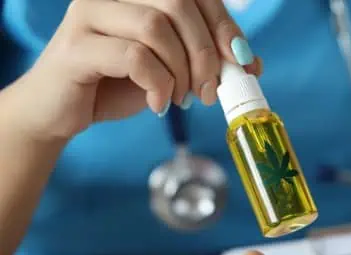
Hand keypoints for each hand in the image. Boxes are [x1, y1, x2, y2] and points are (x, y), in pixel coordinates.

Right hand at [16, 0, 262, 140]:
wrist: (62, 112)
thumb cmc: (117, 84)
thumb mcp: (171, 70)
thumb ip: (207, 61)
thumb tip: (252, 62)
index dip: (223, 23)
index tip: (239, 58)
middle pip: (177, 3)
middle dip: (205, 50)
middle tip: (210, 89)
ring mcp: (89, 14)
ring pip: (155, 27)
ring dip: (181, 70)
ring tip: (183, 98)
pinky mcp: (75, 46)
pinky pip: (134, 56)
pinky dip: (158, 83)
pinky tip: (159, 102)